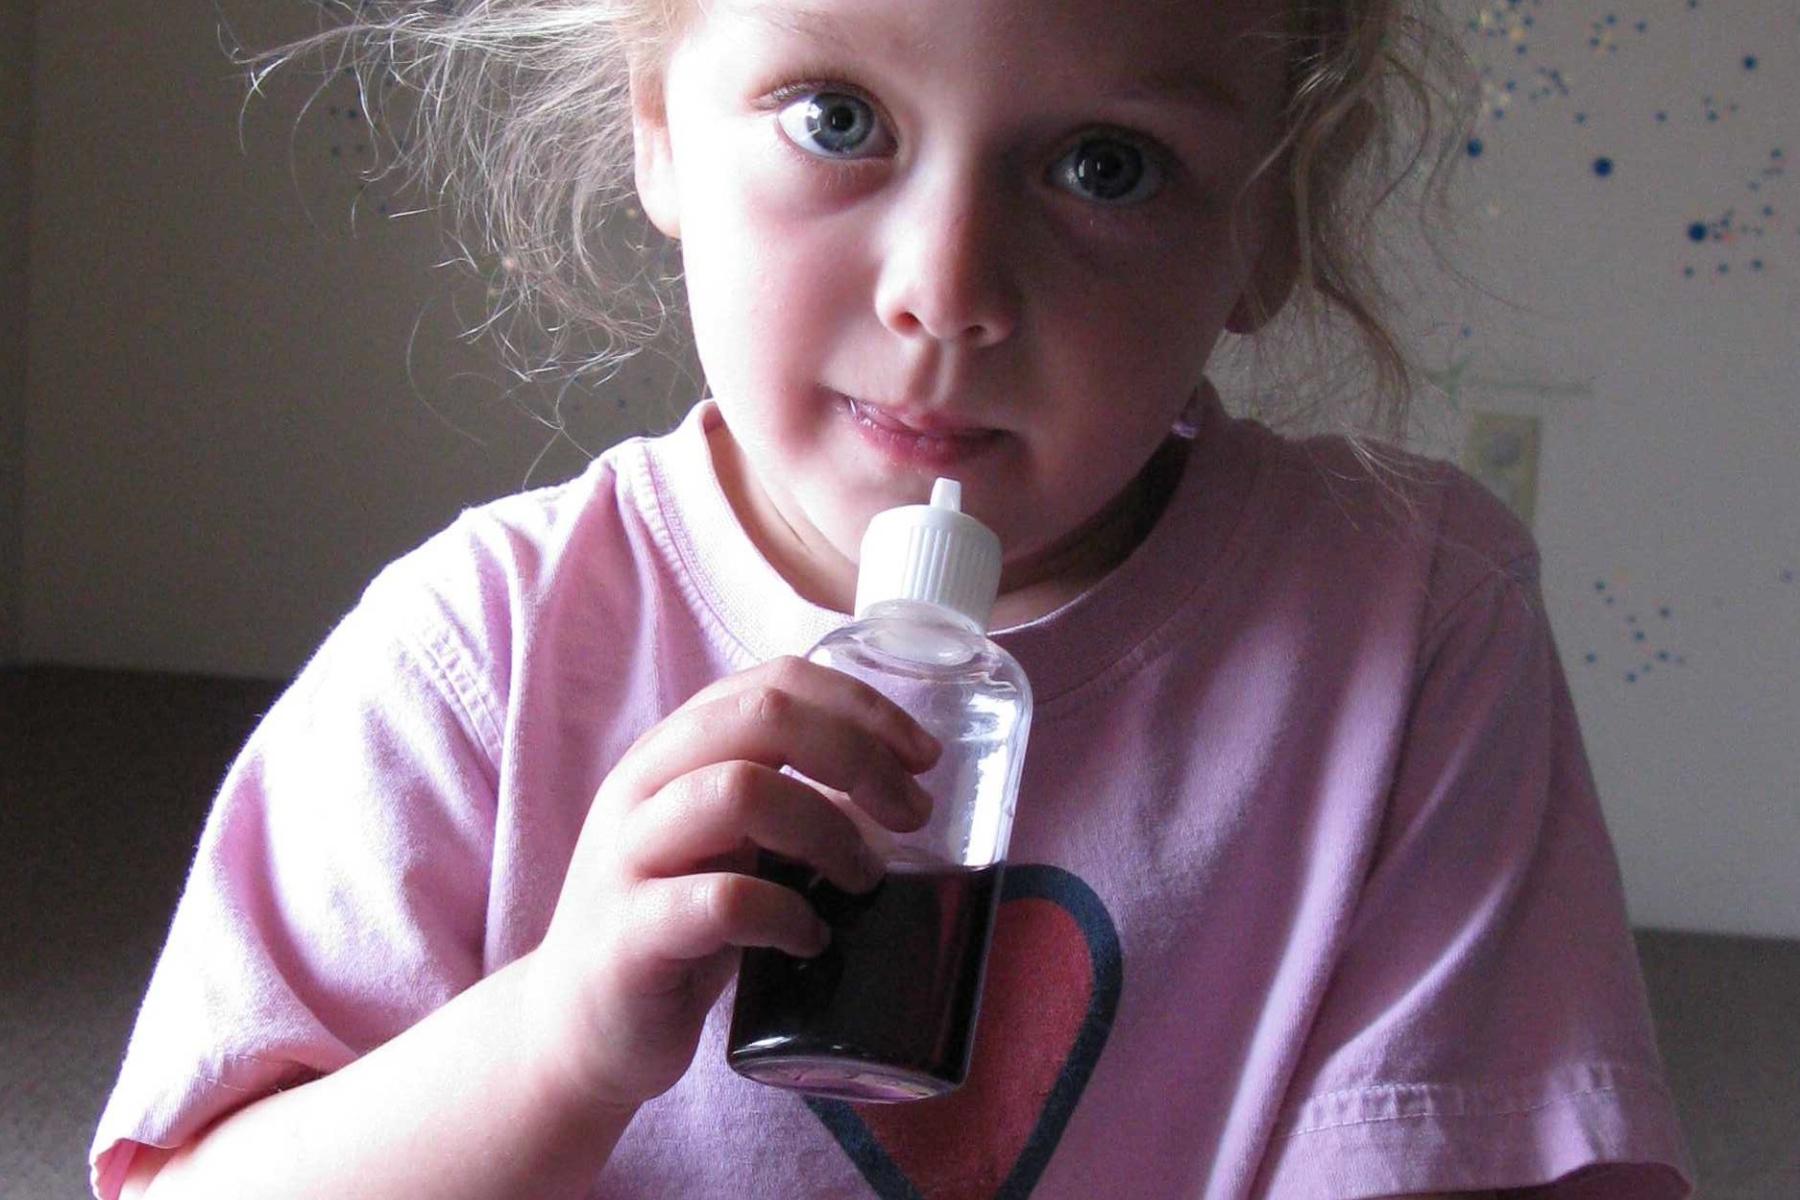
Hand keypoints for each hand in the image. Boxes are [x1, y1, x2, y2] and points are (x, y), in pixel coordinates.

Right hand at [521, 656, 939, 1110]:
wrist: (577, 1028)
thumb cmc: (675, 925)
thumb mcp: (730, 841)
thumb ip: (790, 797)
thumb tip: (899, 787)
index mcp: (675, 750)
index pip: (775, 681)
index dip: (861, 705)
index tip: (922, 756)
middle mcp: (643, 785)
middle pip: (762, 715)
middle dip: (857, 754)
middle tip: (911, 814)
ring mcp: (629, 856)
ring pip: (739, 792)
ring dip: (827, 831)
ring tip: (863, 879)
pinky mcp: (629, 935)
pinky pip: (721, 900)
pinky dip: (787, 915)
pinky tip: (811, 940)